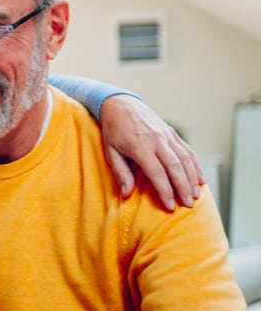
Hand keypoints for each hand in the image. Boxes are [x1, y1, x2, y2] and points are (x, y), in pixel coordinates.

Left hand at [100, 95, 204, 210]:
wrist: (121, 105)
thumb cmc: (113, 130)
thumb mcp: (110, 151)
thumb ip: (120, 173)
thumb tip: (126, 194)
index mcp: (139, 145)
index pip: (156, 172)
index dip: (165, 190)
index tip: (170, 206)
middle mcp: (156, 139)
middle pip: (175, 166)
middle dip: (183, 187)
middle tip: (188, 205)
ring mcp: (166, 135)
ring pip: (185, 158)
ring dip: (192, 178)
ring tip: (195, 196)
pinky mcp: (172, 133)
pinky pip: (187, 150)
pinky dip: (195, 165)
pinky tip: (200, 179)